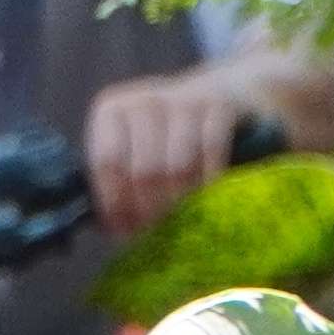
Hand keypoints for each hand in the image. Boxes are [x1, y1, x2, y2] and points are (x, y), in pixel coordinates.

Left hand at [81, 55, 333, 233]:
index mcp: (111, 109)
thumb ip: (118, 183)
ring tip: (181, 226)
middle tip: (159, 237)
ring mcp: (184, 98)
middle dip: (151, 211)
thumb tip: (111, 228)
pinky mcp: (221, 104)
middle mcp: (144, 100)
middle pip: (143, 170)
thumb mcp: (136, 150)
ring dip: (180, 204)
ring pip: (177, 167)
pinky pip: (212, 153)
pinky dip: (209, 185)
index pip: (107, 163)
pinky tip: (208, 205)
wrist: (226, 97)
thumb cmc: (170, 138)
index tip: (126, 233)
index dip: (116, 203)